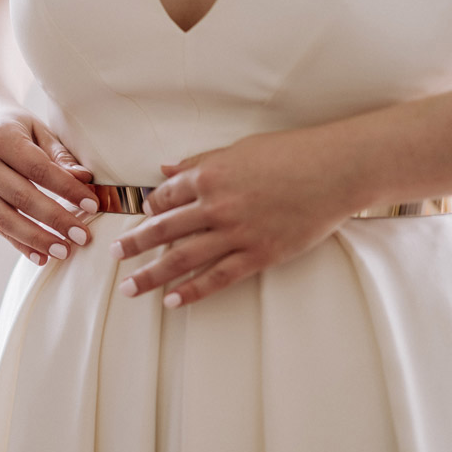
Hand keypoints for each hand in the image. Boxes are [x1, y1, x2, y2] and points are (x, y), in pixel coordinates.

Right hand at [0, 96, 99, 264]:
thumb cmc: (15, 126)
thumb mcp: (38, 129)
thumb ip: (60, 156)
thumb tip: (85, 179)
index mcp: (0, 138)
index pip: (38, 169)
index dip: (66, 188)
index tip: (92, 204)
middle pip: (21, 197)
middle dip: (54, 220)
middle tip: (82, 236)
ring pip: (5, 218)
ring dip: (36, 238)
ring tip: (63, 252)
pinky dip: (20, 244)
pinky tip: (41, 257)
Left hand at [110, 129, 358, 305]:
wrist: (338, 169)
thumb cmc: (292, 153)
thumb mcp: (239, 150)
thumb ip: (200, 163)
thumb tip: (165, 168)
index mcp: (209, 176)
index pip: (165, 197)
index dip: (150, 209)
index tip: (141, 219)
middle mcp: (216, 205)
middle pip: (162, 230)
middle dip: (134, 244)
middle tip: (113, 255)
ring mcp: (237, 233)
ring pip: (182, 258)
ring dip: (150, 275)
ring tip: (128, 288)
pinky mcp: (259, 254)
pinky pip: (217, 278)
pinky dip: (191, 291)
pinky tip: (171, 301)